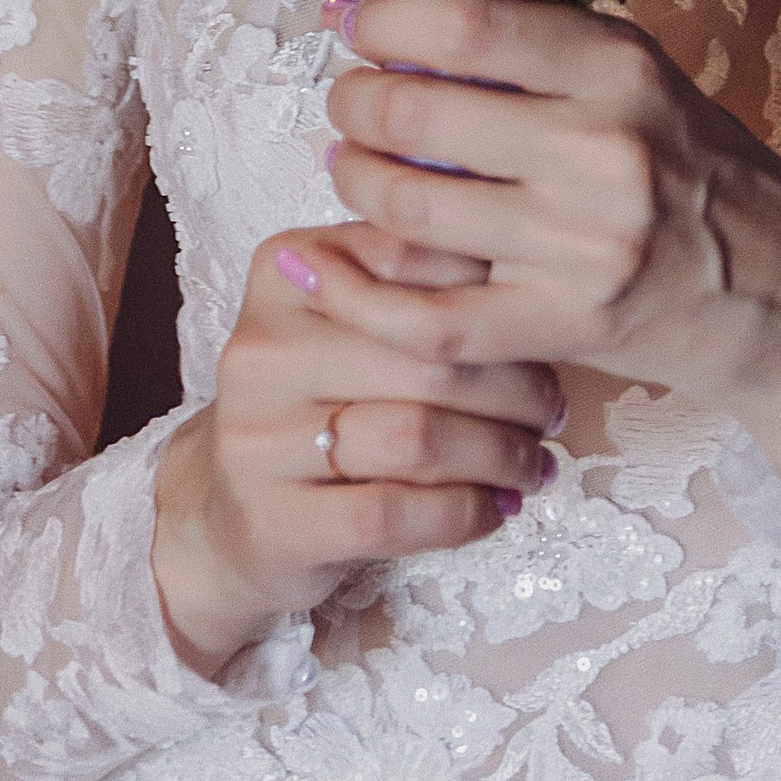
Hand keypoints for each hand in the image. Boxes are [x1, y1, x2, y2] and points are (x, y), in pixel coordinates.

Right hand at [149, 224, 563, 679]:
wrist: (227, 511)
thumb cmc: (317, 401)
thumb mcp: (344, 321)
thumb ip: (412, 280)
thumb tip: (528, 259)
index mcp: (283, 271)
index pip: (410, 259)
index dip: (492, 293)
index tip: (543, 324)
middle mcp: (261, 347)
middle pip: (425, 354)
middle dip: (512, 386)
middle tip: (552, 409)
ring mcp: (257, 439)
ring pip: (417, 436)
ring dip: (499, 454)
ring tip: (535, 463)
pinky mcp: (271, 521)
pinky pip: (392, 513)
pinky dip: (462, 514)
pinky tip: (494, 510)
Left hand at [308, 0, 780, 483]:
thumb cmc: (702, 175)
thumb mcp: (645, 82)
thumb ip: (545, 51)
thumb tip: (415, 17)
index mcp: (619, 69)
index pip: (466, 27)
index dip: (384, 22)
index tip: (356, 24)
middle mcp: (599, 149)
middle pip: (416, 115)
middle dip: (354, 104)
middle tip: (349, 103)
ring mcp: (579, 244)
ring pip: (408, 209)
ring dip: (354, 182)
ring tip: (355, 168)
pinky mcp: (562, 325)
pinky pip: (427, 317)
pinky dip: (357, 291)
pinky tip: (323, 260)